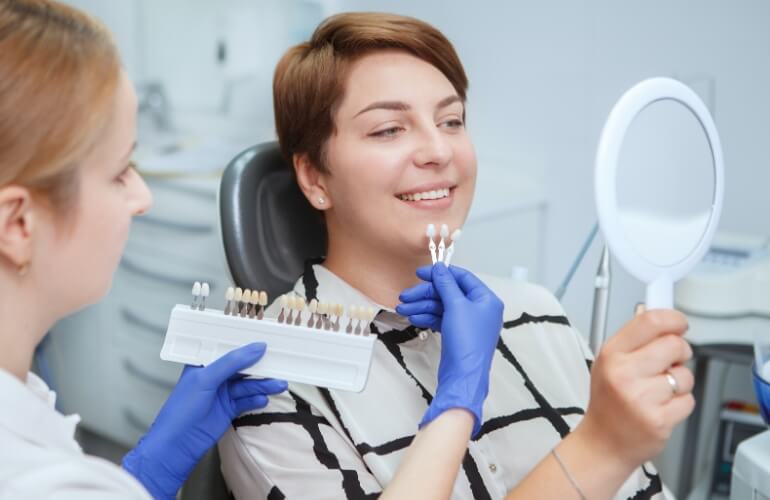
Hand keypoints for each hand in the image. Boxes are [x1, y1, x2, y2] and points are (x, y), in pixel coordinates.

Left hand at [122, 343, 287, 498]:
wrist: (177, 446)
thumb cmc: (182, 409)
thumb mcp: (206, 379)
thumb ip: (232, 362)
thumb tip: (257, 347)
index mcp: (203, 363)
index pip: (228, 348)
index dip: (246, 344)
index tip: (266, 340)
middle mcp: (214, 376)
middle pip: (242, 367)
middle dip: (261, 366)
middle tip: (280, 364)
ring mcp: (222, 394)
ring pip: (248, 385)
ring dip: (263, 385)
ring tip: (279, 385)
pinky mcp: (228, 410)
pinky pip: (247, 401)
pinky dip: (256, 400)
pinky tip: (264, 400)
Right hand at [397, 264, 502, 435]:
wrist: (463, 376)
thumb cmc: (467, 342)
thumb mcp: (456, 306)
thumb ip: (447, 284)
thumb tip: (440, 268)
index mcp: (486, 300)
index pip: (462, 278)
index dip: (440, 273)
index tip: (421, 273)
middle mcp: (479, 310)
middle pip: (448, 293)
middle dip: (425, 294)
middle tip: (405, 296)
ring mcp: (468, 323)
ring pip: (442, 307)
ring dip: (422, 306)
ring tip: (402, 309)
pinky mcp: (457, 334)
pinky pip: (441, 319)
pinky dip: (427, 317)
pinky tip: (413, 318)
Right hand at [577, 310, 693, 470]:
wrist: (603, 443)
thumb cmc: (608, 402)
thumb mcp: (609, 363)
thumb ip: (635, 341)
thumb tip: (664, 321)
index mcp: (612, 354)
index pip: (650, 322)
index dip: (673, 318)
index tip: (679, 323)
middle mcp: (624, 373)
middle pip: (674, 345)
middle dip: (680, 352)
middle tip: (670, 362)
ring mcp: (641, 398)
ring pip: (685, 375)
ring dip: (679, 382)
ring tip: (659, 391)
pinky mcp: (659, 420)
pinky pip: (688, 400)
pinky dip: (680, 404)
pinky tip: (661, 407)